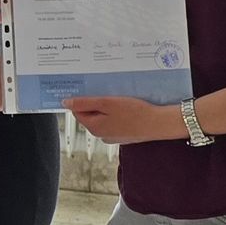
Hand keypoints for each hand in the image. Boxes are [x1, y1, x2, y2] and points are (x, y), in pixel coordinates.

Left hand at [61, 96, 186, 143]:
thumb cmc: (135, 112)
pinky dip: (117, 113)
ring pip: (103, 117)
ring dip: (107, 107)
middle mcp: (101, 134)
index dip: (80, 99)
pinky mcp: (124, 134)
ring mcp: (113, 136)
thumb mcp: (106, 103)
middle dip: (95, 102)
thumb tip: (66, 102)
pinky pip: (115, 121)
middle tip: (105, 90)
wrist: (159, 123)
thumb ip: (85, 103)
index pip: (77, 111)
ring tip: (117, 97)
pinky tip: (126, 106)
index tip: (85, 88)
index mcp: (94, 127)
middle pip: (90, 114)